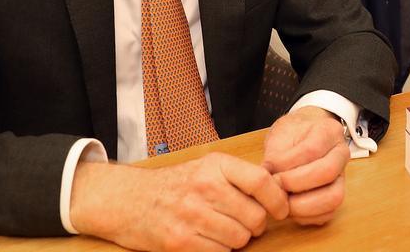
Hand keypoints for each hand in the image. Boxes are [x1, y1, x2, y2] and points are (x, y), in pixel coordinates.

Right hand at [70, 152, 288, 251]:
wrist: (128, 200)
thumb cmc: (174, 185)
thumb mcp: (206, 167)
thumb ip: (239, 176)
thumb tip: (279, 189)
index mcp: (215, 165)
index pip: (261, 182)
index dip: (278, 200)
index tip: (281, 210)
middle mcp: (204, 187)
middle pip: (255, 216)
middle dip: (257, 225)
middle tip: (247, 223)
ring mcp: (191, 215)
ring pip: (240, 238)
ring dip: (239, 239)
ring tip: (225, 231)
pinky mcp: (180, 241)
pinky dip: (221, 250)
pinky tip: (210, 240)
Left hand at [262, 106, 350, 225]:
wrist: (304, 137)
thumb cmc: (292, 135)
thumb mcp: (281, 135)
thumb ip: (276, 156)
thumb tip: (267, 178)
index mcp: (330, 131)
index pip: (311, 150)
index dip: (287, 164)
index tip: (268, 169)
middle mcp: (341, 154)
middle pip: (327, 172)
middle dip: (296, 184)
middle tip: (276, 185)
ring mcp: (342, 177)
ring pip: (334, 197)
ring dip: (303, 205)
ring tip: (282, 201)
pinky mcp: (336, 195)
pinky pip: (328, 213)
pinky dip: (306, 216)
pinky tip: (289, 208)